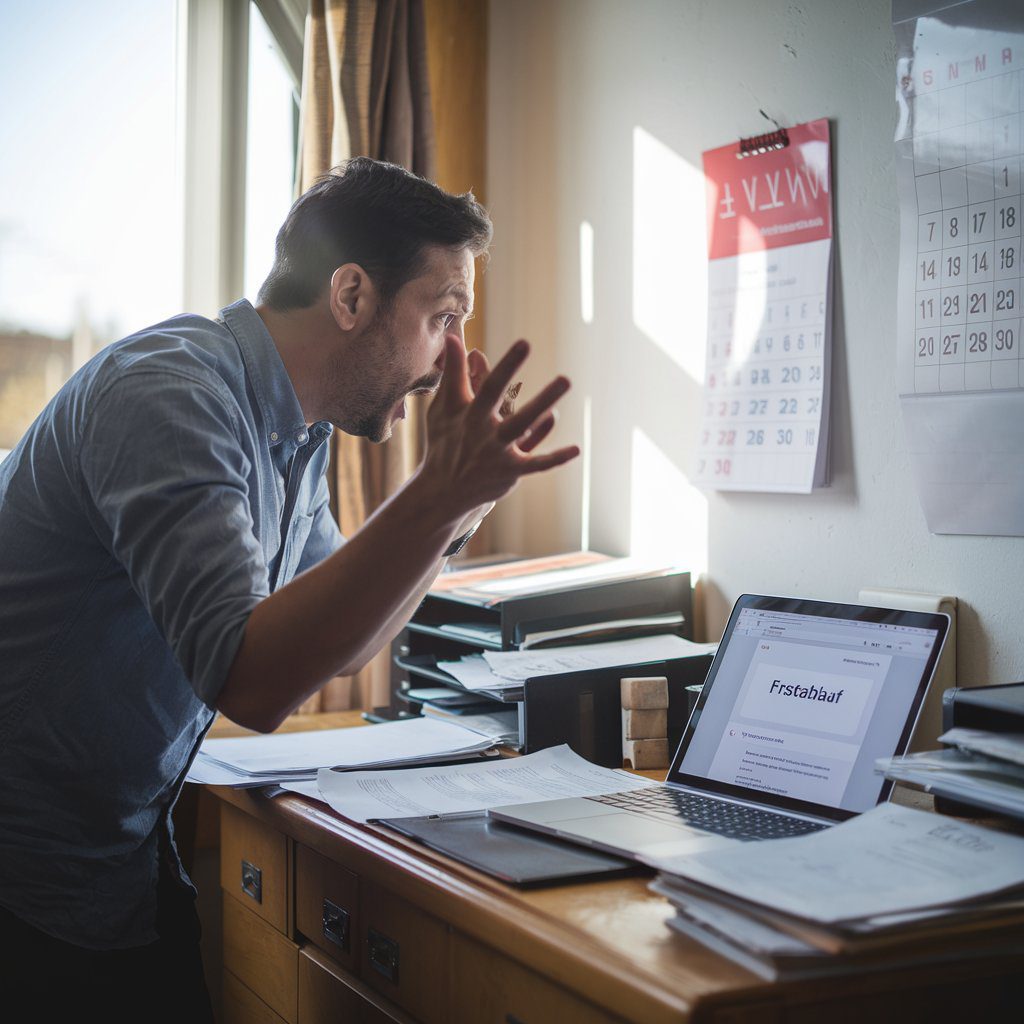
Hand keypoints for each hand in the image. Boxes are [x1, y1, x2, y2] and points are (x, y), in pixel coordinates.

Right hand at [421, 338, 579, 521]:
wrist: (443, 491)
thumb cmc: (445, 442)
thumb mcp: (444, 408)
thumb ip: (453, 373)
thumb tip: (452, 337)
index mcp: (469, 414)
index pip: (489, 385)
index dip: (506, 366)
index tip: (525, 344)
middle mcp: (484, 431)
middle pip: (507, 405)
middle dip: (530, 389)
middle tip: (562, 377)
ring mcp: (498, 452)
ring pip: (523, 427)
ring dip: (544, 405)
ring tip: (564, 382)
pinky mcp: (510, 471)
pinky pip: (536, 464)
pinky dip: (555, 458)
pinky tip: (576, 449)